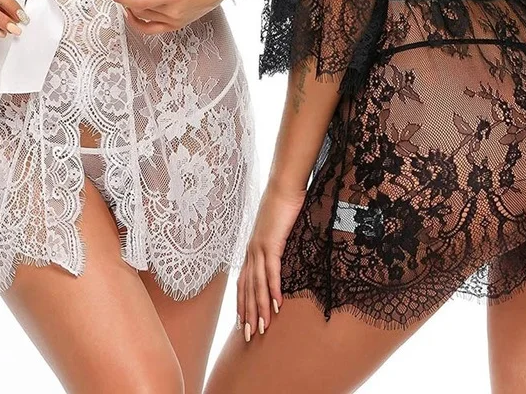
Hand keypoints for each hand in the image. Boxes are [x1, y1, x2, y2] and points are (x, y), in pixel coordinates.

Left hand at [238, 179, 305, 341]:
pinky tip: (276, 305)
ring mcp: (259, 247)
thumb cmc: (282, 206)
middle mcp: (251, 251)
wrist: (283, 187)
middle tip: (248, 337)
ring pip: (257, 284)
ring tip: (262, 329)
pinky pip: (272, 271)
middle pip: (247, 289)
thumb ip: (275, 245)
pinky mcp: (271, 243)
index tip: (243, 323)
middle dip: (247, 314)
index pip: (244, 282)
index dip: (243, 304)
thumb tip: (278, 256)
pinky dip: (272, 289)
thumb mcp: (276, 230)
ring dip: (259, 308)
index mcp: (251, 249)